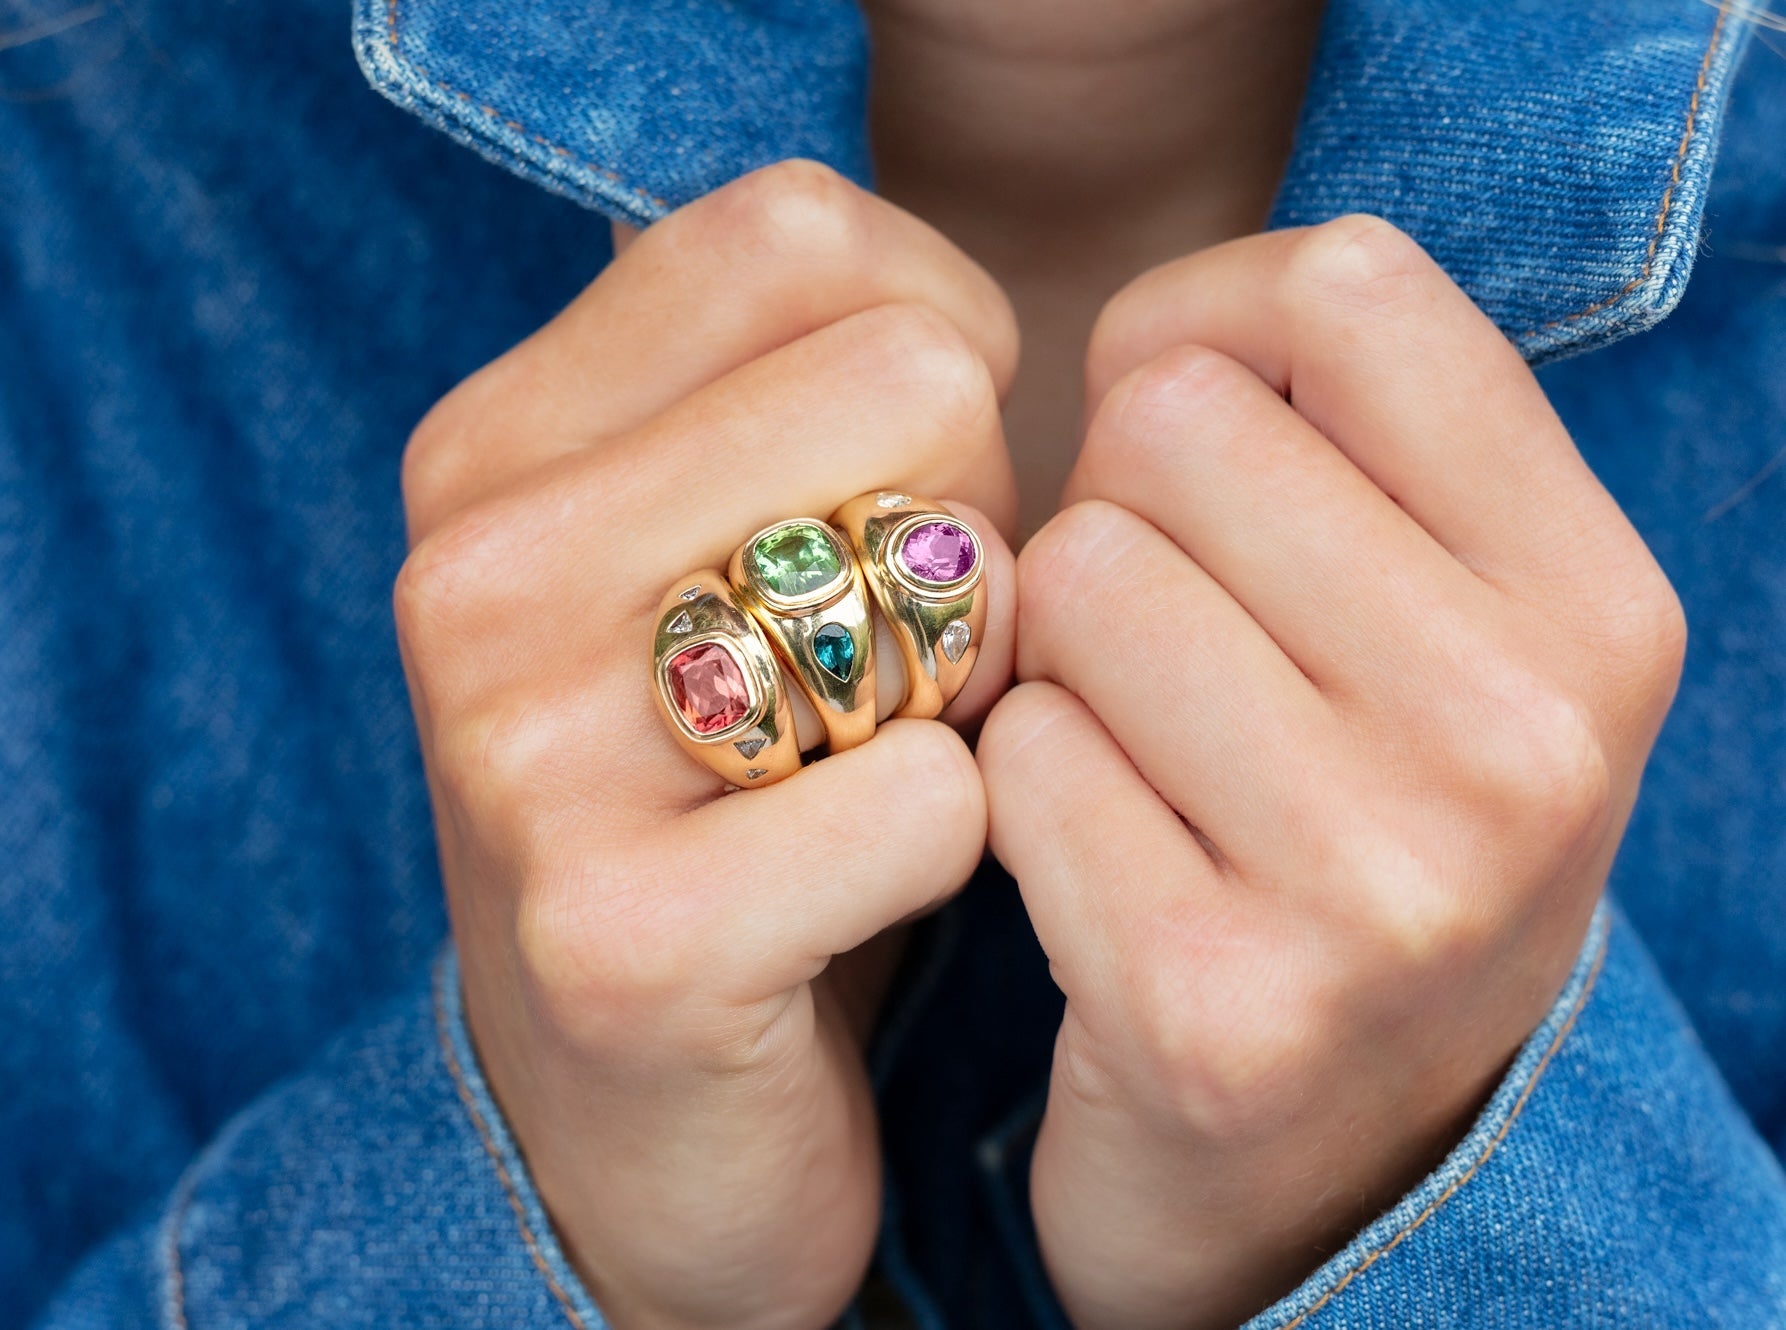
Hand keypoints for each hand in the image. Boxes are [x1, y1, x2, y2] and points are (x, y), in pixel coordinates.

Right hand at [395, 161, 1018, 1329]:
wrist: (636, 1121)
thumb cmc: (721, 807)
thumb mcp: (700, 559)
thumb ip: (794, 385)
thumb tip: (964, 325)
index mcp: (490, 447)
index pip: (801, 230)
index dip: (934, 345)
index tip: (911, 487)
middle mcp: (477, 575)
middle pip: (917, 382)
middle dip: (974, 527)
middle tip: (903, 666)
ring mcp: (529, 759)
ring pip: (954, 572)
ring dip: (982, 681)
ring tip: (887, 762)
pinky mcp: (623, 945)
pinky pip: (946, 797)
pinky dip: (969, 843)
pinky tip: (877, 895)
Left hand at [978, 216, 1684, 1329]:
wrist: (1340, 1161)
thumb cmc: (1359, 834)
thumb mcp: (1437, 629)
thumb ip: (1331, 437)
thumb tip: (1144, 334)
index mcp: (1595, 605)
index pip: (1344, 289)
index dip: (1206, 326)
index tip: (1180, 429)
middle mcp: (1525, 737)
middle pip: (1167, 426)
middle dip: (1118, 517)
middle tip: (1161, 648)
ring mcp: (1382, 885)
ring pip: (1069, 581)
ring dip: (1057, 662)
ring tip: (1139, 759)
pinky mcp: (1213, 1008)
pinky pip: (1010, 756)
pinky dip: (1018, 791)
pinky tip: (1099, 869)